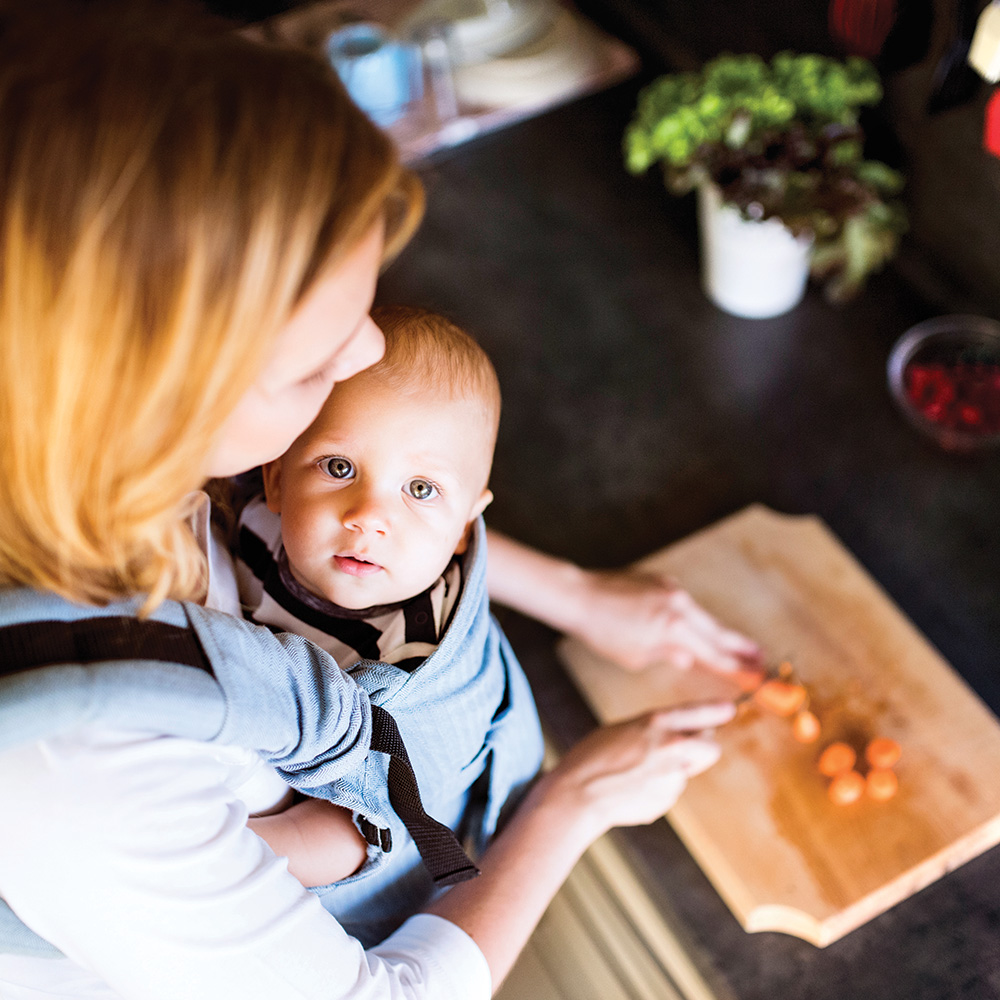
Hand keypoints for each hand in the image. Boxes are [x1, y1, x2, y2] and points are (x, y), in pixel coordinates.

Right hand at [543, 701, 735, 840]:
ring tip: (637, 773)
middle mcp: (671, 747)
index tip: (729, 709)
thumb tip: (676, 737)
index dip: (717, 711)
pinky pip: (668, 791)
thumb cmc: (592, 757)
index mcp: (656, 723)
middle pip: (710, 747)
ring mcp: (672, 777)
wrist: (578, 794)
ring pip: (685, 771)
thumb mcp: (623, 730)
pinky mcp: (666, 800)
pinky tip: (632, 789)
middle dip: (703, 747)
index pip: (699, 713)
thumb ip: (653, 731)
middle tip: (686, 748)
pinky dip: (656, 790)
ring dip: (672, 770)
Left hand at [572, 568, 763, 675]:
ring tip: (737, 646)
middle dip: (741, 647)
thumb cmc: (603, 631)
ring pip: (701, 616)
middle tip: (763, 659)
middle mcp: (679, 605)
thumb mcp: (636, 655)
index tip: (758, 675)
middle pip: (718, 631)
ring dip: (717, 633)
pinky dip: (691, 618)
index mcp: (674, 628)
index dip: (738, 667)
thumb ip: (669, 655)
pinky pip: (683, 605)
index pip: (714, 653)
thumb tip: (690, 658)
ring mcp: (672, 589)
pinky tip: (693, 629)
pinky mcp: (662, 581)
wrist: (580, 596)